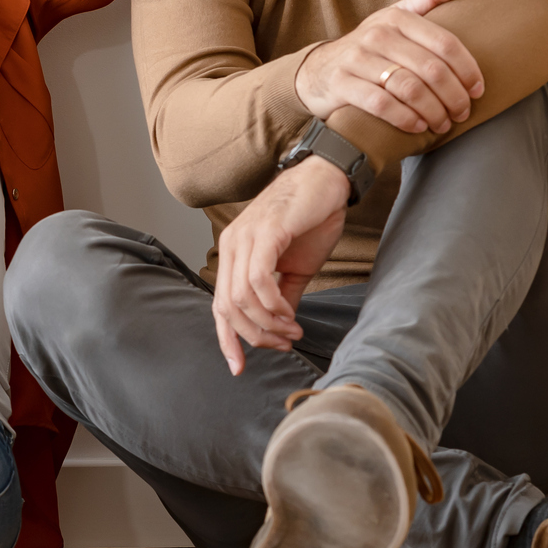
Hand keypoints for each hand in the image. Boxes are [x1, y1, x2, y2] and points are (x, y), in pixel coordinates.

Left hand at [211, 155, 349, 375]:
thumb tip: (280, 329)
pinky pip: (259, 278)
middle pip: (227, 308)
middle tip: (283, 344)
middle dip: (254, 336)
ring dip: (268, 323)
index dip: (227, 340)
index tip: (239, 367)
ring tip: (292, 330)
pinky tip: (290, 313)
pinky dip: (273, 303)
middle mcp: (231, 246)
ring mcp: (244, 237)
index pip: (220, 306)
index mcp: (233, 255)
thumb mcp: (295, 269)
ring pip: (242, 297)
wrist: (328, 180)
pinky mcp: (265, 232)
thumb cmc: (311, 220)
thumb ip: (283, 298)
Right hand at [294, 0, 483, 135]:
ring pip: (409, 88)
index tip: (478, 90)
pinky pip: (381, 104)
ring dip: (433, 111)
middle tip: (462, 113)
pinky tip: (417, 127)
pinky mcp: (342, 83)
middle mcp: (377, 34)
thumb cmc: (371, 46)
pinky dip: (405, 118)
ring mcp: (357, 58)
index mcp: (397, 17)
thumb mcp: (397, 16)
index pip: (445, 43)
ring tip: (442, 124)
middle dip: (453, 96)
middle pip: (430, 69)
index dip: (467, 70)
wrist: (319, 70)